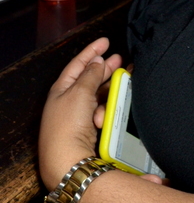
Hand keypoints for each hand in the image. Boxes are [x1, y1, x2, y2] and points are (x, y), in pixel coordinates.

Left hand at [39, 38, 121, 190]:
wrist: (69, 161)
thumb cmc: (68, 125)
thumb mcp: (79, 92)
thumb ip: (90, 74)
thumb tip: (97, 62)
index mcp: (61, 89)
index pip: (78, 64)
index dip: (92, 51)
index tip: (106, 41)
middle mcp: (69, 102)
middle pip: (90, 79)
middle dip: (106, 69)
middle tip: (121, 60)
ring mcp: (80, 117)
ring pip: (100, 96)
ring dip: (110, 91)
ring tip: (123, 86)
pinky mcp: (90, 130)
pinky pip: (104, 112)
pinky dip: (109, 110)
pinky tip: (111, 113)